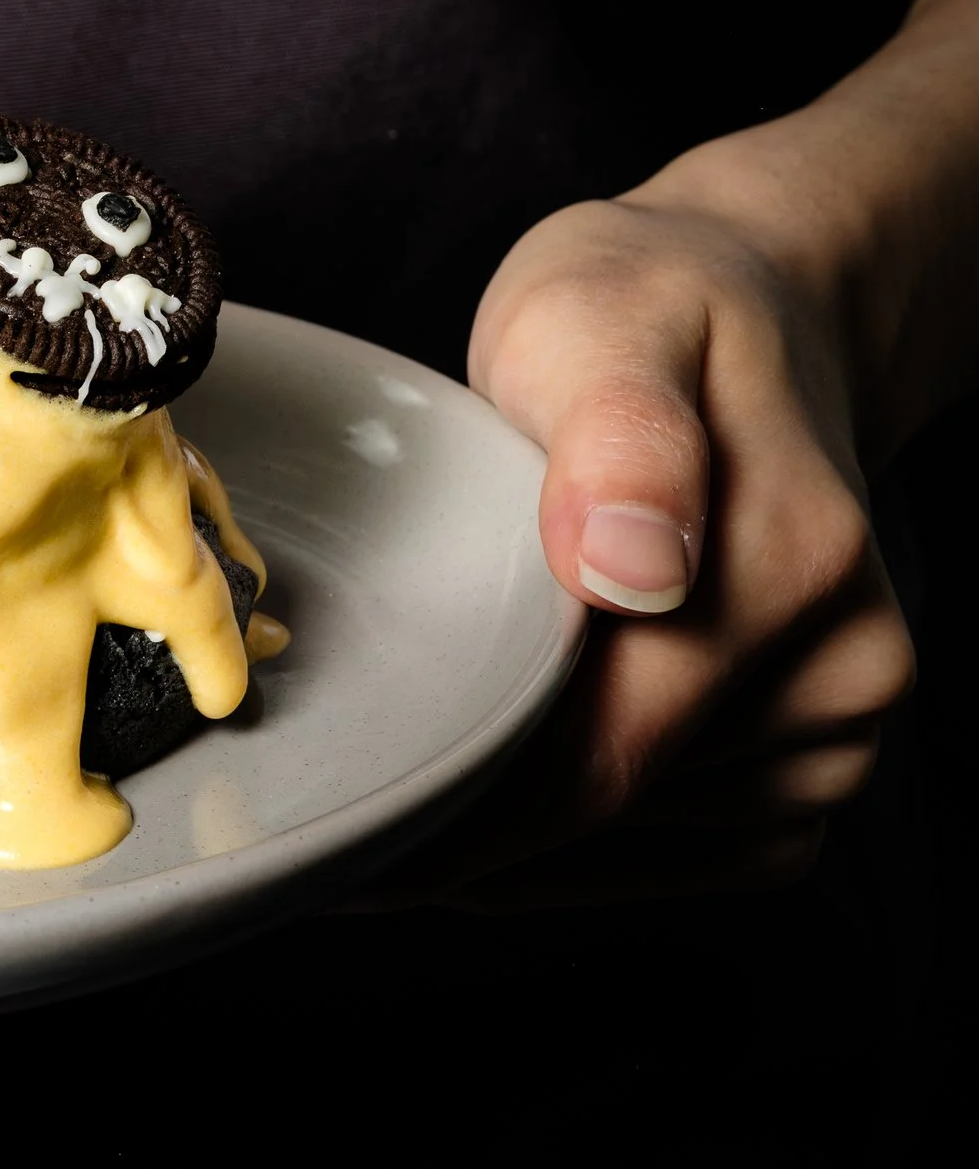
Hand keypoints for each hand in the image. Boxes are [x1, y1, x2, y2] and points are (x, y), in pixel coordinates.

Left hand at [392, 182, 916, 908]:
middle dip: (454, 836)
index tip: (332, 834)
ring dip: (505, 847)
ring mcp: (840, 726)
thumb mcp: (601, 317)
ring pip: (632, 852)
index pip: (595, 759)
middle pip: (604, 816)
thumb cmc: (650, 311)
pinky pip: (671, 858)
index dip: (448, 818)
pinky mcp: (815, 765)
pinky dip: (566, 850)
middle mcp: (844, 666)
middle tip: (324, 828)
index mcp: (794, 567)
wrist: (758, 310)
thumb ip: (618, 435)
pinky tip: (487, 795)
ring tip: (396, 787)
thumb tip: (632, 566)